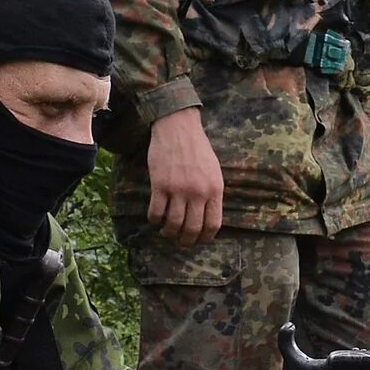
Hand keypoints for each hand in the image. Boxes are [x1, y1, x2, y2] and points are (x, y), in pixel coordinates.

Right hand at [146, 107, 223, 245]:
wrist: (178, 128)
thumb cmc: (197, 149)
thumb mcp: (214, 171)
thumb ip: (212, 193)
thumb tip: (208, 218)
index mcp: (215, 190)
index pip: (213, 224)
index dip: (205, 237)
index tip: (199, 240)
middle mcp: (198, 192)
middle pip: (192, 229)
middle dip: (186, 241)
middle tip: (181, 242)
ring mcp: (178, 189)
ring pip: (173, 224)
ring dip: (169, 232)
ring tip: (166, 231)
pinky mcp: (160, 185)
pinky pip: (156, 212)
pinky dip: (154, 220)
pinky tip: (155, 219)